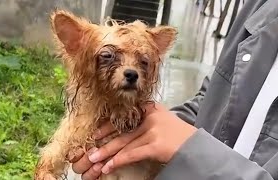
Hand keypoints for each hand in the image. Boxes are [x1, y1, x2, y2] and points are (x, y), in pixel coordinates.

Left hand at [70, 103, 196, 179]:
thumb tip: (124, 131)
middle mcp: (150, 116)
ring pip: (125, 144)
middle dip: (104, 143)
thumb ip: (144, 120)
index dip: (107, 126)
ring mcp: (153, 130)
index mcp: (150, 108)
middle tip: (90, 152)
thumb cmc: (178, 135)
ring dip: (108, 155)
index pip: (124, 117)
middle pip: (122, 132)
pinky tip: (109, 166)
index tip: (95, 134)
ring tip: (95, 162)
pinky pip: (133, 154)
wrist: (197, 145)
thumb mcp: (161, 120)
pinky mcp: (156, 144)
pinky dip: (119, 161)